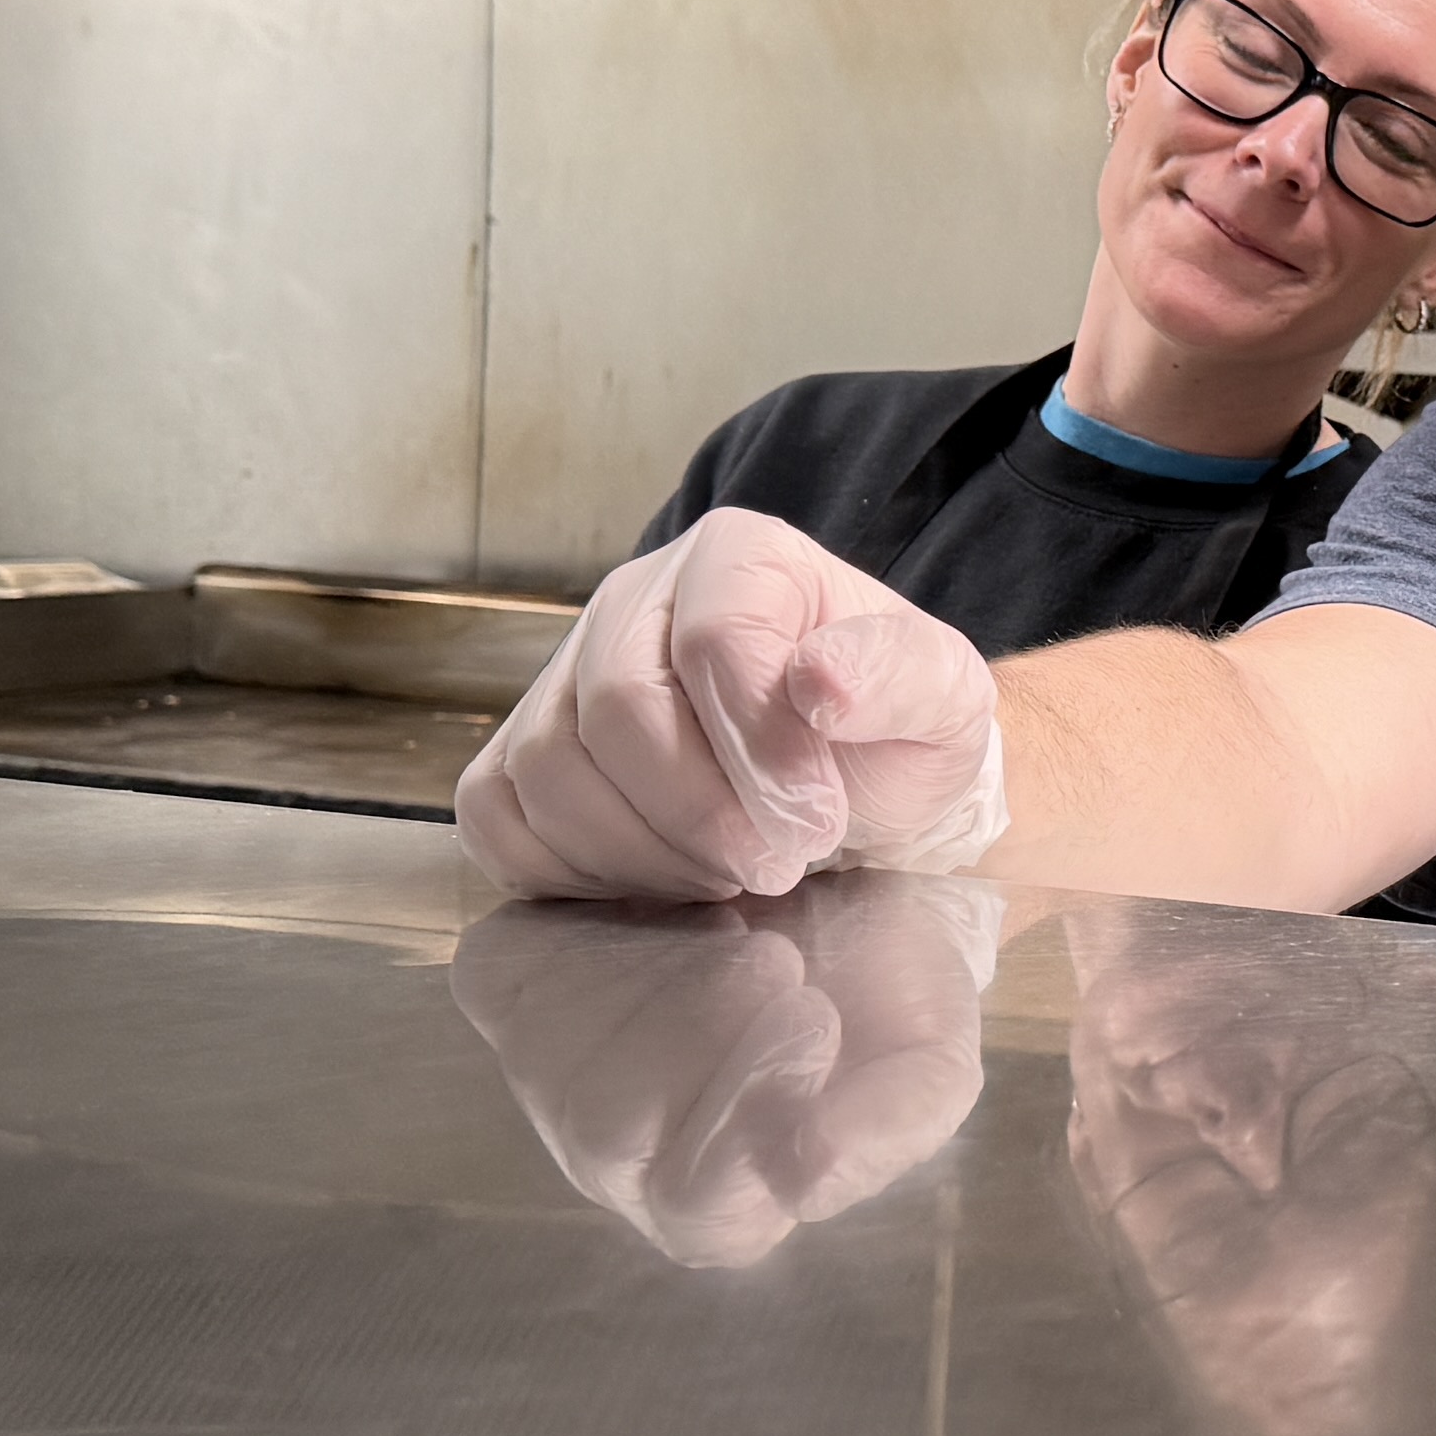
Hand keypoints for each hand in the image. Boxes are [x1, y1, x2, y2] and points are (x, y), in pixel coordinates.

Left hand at [447, 876, 998, 1262]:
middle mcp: (621, 1159)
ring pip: (557, 1064)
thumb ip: (895, 1121)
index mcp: (724, 1196)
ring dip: (654, 977)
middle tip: (775, 955)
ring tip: (731, 919)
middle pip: (614, 1135)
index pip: (699, 1207)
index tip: (815, 1014)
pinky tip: (658, 904)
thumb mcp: (929, 1051)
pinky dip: (581, 935)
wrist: (827, 864)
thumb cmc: (879, 980)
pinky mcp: (509, 988)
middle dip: (702, 1032)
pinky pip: (511, 982)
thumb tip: (810, 1177)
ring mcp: (550, 1080)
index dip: (752, 1111)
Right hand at [454, 512, 1004, 905]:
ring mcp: (564, 674)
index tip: (818, 822)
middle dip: (700, 811)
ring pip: (550, 767)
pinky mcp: (522, 752)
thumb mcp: (937, 695)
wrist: (849, 780)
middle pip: (618, 705)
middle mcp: (635, 600)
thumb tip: (822, 681)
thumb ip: (898, 676)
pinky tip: (656, 878)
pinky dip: (570, 868)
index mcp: (737, 558)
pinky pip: (498, 814)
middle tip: (775, 865)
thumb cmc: (888, 733)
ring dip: (645, 850)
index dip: (761, 748)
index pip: (714, 638)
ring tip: (728, 874)